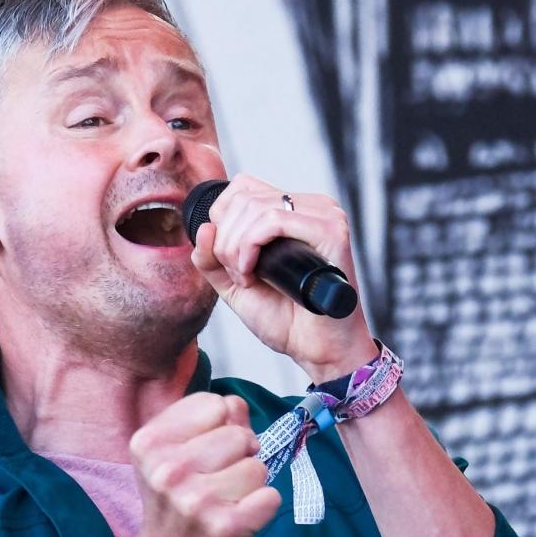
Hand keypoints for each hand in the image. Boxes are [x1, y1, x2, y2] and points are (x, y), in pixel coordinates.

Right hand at [125, 392, 280, 536]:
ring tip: (227, 502)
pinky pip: (270, 497)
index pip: (214, 404)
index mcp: (149, 443)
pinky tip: (240, 519)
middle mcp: (167, 470)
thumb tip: (237, 405)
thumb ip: (210, 421)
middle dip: (239, 455)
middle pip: (240, 435)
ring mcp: (194, 501)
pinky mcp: (224, 527)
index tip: (206, 452)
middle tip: (219, 482)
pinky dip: (263, 507)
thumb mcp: (175, 454)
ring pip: (257, 466)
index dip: (220, 426)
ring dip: (251, 484)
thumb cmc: (176, 505)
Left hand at [190, 173, 377, 381]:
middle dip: (225, 240)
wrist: (316, 349)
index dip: (222, 221)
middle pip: (242, 197)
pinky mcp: (331, 231)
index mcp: (292, 211)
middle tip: (238, 276)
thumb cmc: (285, 318)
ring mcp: (324, 215)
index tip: (228, 262)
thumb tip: (204, 228)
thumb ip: (211, 259)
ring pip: (255, 207)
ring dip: (235, 248)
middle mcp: (310, 206)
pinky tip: (252, 274)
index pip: (242, 187)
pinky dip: (250, 247)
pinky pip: (273, 221)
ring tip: (246, 279)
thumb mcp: (233, 284)